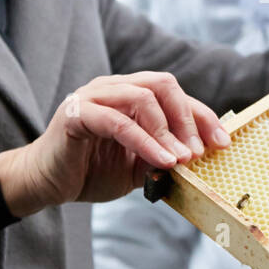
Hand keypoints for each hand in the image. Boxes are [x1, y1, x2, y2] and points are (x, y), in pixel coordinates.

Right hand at [0, 72, 230, 217]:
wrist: (45, 184)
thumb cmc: (90, 171)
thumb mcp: (137, 166)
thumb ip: (163, 156)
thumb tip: (199, 158)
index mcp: (130, 93)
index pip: (174, 93)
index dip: (203, 116)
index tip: (222, 144)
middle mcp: (113, 87)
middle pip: (162, 84)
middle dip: (188, 118)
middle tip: (199, 152)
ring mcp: (93, 96)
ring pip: (142, 97)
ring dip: (168, 131)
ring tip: (181, 160)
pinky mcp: (77, 113)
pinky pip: (118, 121)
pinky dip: (145, 141)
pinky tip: (161, 161)